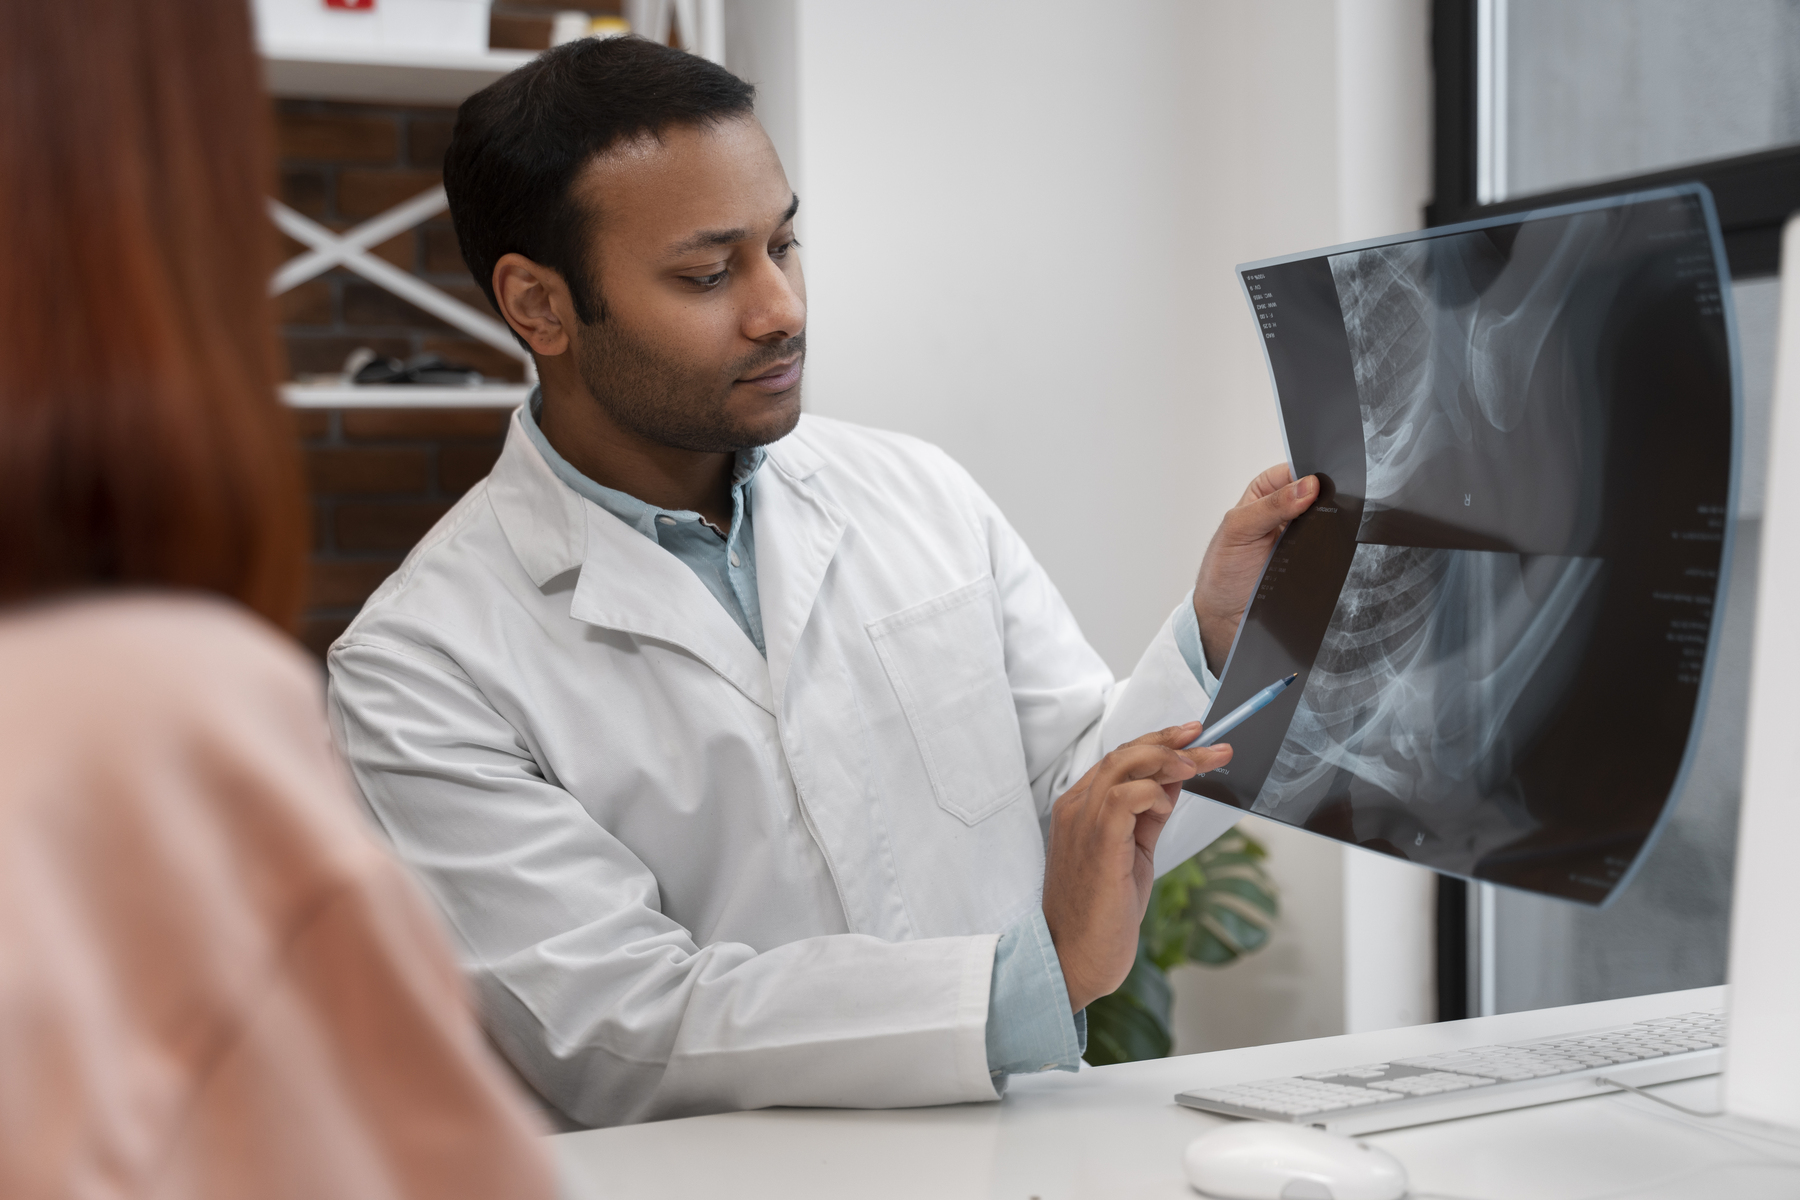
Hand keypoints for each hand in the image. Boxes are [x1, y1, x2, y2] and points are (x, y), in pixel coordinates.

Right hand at [1041, 725, 1232, 1010]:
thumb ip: (1149, 814)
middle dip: (1171, 742)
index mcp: (1081, 807)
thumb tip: (1173, 781)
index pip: (1119, 758)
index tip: (1194, 736)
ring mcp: (1083, 823)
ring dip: (1166, 759)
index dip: (1159, 740)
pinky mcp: (1098, 844)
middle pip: (1123, 754)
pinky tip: (1167, 807)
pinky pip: (1124, 798)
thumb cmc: (1102, 912)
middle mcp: (1077, 808)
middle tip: (1210, 744)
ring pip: (1122, 766)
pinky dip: (1152, 793)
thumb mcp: (1133, 851)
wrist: (1075, 957)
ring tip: (1196, 767)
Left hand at [1193, 466, 1318, 671]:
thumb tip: (1308, 485)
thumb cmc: (1223, 570)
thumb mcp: (1237, 530)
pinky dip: (1335, 549)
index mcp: (1266, 492)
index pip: (1298, 470)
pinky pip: (1333, 549)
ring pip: (1331, 522)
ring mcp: (1304, 537)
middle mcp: (1288, 511)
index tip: (1321, 482)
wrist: (1227, 618)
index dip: (1311, 473)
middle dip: (1327, 499)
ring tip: (1325, 533)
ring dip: (1333, 525)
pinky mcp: (1315, 561)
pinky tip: (1331, 551)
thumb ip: (1269, 506)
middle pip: (1320, 495)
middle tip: (1325, 510)